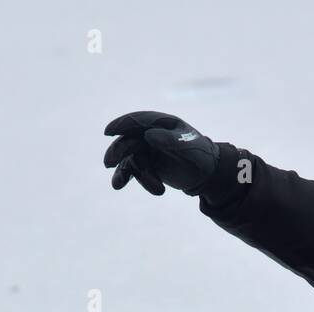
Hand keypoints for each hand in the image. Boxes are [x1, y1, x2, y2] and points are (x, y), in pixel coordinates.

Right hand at [103, 111, 219, 195]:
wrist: (206, 174)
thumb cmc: (199, 155)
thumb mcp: (187, 147)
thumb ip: (169, 140)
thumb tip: (148, 135)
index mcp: (162, 123)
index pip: (139, 121)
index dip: (123, 125)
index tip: (108, 131)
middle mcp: (151, 134)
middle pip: (129, 141)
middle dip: (118, 152)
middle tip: (108, 163)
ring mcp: (147, 150)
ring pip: (130, 160)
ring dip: (126, 173)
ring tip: (117, 185)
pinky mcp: (147, 165)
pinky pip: (135, 172)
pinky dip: (137, 180)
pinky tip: (137, 188)